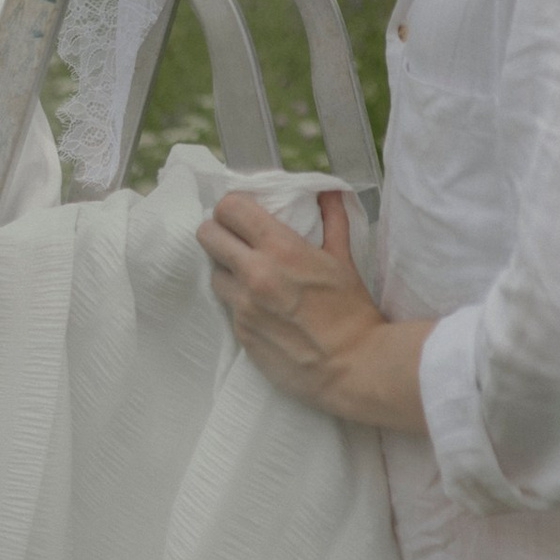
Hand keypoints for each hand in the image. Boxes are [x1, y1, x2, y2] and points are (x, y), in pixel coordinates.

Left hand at [196, 187, 432, 431]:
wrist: (353, 367)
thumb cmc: (353, 313)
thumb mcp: (344, 259)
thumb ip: (332, 219)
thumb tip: (328, 191)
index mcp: (280, 248)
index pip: (230, 208)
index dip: (232, 206)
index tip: (242, 213)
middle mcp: (254, 273)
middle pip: (207, 234)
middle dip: (219, 232)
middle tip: (235, 239)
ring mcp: (243, 306)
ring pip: (213, 272)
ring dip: (227, 270)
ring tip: (249, 275)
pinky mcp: (241, 334)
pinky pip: (228, 307)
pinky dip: (239, 301)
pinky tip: (262, 307)